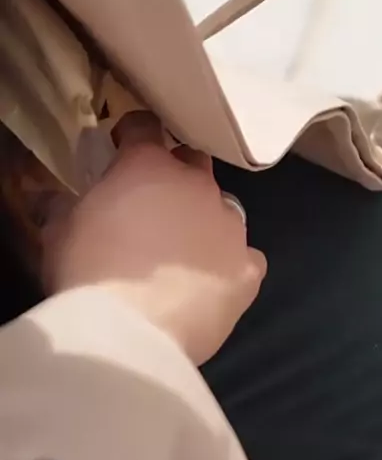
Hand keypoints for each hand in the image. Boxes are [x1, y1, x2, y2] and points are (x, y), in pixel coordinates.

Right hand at [44, 115, 266, 365]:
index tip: (120, 150)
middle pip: (193, 162)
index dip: (131, 136)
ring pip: (223, 209)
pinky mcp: (248, 269)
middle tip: (151, 204)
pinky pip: (245, 258)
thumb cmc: (87, 273)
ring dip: (204, 220)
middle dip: (175, 175)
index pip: (145, 126)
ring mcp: (230, 226)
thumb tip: (56, 199)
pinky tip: (212, 283)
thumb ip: (63, 207)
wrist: (129, 332)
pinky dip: (230, 264)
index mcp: (148, 165)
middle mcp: (197, 185)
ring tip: (182, 252)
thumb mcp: (58, 233)